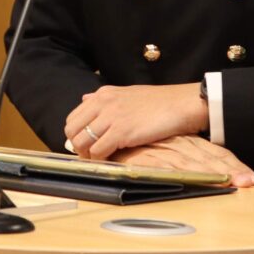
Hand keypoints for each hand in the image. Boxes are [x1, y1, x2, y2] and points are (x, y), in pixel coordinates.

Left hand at [66, 83, 207, 159]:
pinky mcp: (122, 132)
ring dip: (88, 155)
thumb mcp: (127, 93)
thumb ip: (105, 98)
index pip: (73, 117)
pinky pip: (99, 151)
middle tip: (90, 155)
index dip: (75, 135)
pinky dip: (101, 159)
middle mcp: (103, 103)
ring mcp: (111, 117)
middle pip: (72, 131)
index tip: (85, 145)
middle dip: (78, 146)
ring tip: (100, 159)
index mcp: (103, 94)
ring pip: (82, 142)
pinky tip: (110, 160)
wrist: (180, 104)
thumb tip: (85, 99)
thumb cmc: (159, 102)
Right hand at [109, 135, 253, 186]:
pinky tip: (203, 181)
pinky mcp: (151, 161)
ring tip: (239, 184)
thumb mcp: (162, 148)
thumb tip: (200, 169)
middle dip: (233, 171)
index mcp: (186, 144)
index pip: (216, 154)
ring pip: (197, 166)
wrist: (113, 127)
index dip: (234, 165)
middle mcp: (180, 147)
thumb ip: (178, 158)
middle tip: (252, 182)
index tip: (252, 178)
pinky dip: (189, 177)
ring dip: (218, 175)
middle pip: (212, 160)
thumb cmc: (137, 141)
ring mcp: (167, 154)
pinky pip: (173, 171)